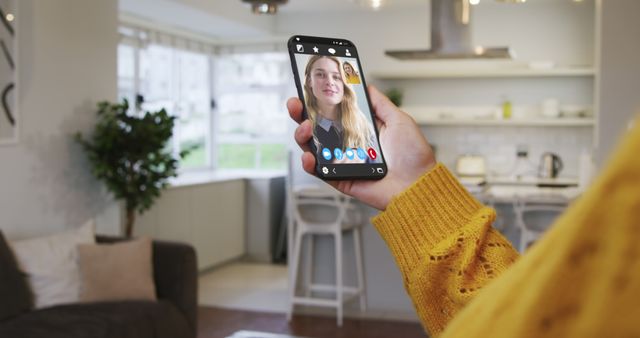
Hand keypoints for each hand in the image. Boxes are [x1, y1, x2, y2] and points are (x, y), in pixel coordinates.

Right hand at [288, 85, 435, 209]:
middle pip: (316, 128)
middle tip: (295, 104)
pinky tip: (309, 155)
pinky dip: (309, 163)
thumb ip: (379, 103)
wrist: (418, 184)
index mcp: (359, 129)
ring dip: (302, 135)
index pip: (332, 112)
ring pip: (312, 147)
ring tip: (305, 127)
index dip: (317, 102)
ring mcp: (342, 162)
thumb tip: (366, 85)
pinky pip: (319, 171)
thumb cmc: (413, 156)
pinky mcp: (340, 179)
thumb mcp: (399, 120)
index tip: (307, 90)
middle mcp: (347, 144)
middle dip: (301, 114)